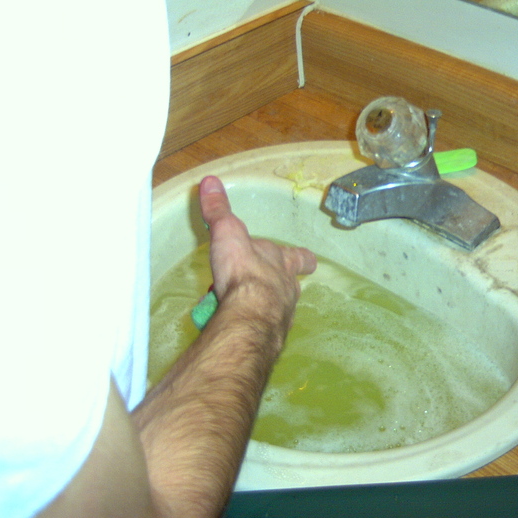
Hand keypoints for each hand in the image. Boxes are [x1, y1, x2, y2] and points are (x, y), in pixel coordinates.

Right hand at [198, 176, 316, 348]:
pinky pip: (263, 329)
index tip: (307, 260)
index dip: (302, 258)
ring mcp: (282, 314)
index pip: (300, 257)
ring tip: (242, 307)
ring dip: (263, 306)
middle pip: (288, 285)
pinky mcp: (270, 335)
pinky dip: (253, 326)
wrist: (248, 316)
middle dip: (274, 285)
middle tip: (255, 286)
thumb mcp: (228, 233)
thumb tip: (210, 181)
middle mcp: (288, 289)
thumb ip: (219, 210)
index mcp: (283, 263)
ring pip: (277, 308)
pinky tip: (241, 327)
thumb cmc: (244, 271)